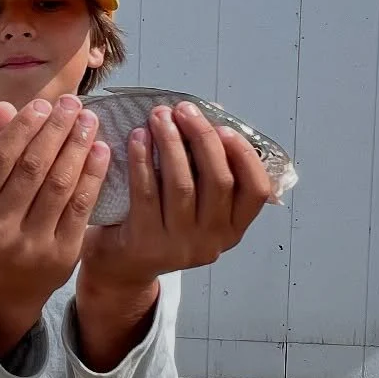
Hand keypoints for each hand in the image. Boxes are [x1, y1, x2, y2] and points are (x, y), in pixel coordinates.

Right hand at [0, 95, 110, 354]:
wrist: (8, 288)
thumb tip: (5, 107)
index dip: (23, 127)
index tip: (43, 104)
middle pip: (32, 168)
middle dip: (56, 130)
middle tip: (73, 105)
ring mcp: (31, 245)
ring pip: (59, 184)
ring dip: (77, 147)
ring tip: (89, 121)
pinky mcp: (62, 254)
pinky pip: (81, 206)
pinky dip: (93, 174)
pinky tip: (101, 151)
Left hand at [79, 101, 273, 294]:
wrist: (122, 267)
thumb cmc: (160, 223)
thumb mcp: (196, 206)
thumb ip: (207, 171)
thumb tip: (210, 118)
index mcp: (233, 229)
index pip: (256, 191)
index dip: (244, 155)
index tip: (223, 126)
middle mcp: (213, 241)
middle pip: (218, 181)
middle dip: (202, 137)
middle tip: (183, 110)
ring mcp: (181, 245)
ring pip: (182, 185)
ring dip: (171, 143)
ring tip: (159, 116)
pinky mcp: (147, 243)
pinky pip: (147, 193)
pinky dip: (142, 160)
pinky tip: (138, 137)